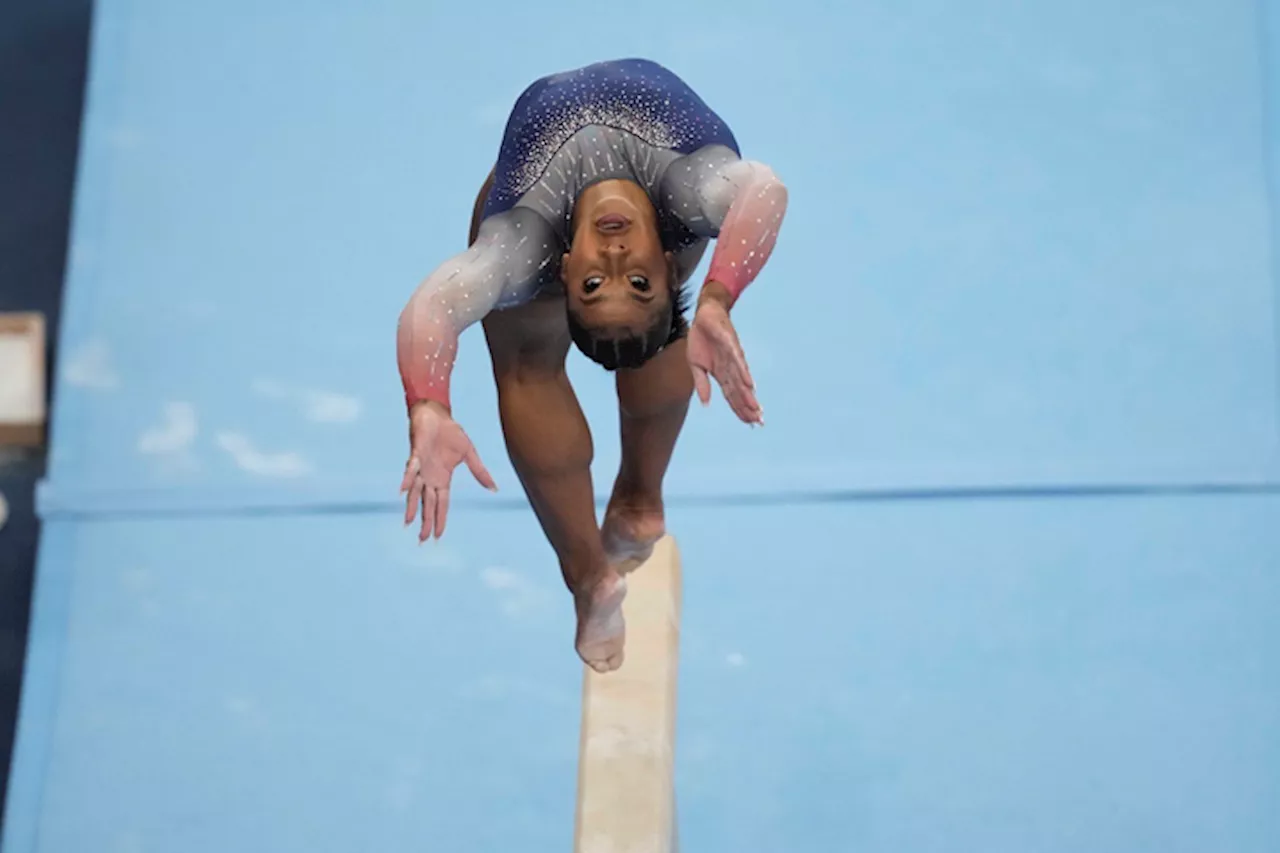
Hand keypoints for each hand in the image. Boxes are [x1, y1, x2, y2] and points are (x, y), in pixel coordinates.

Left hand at [400, 401, 496, 540]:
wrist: (437, 414)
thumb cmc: (450, 433)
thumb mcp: (469, 454)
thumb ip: (480, 472)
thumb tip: (494, 489)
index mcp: (443, 479)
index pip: (441, 505)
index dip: (440, 520)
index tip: (438, 537)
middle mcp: (430, 477)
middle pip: (428, 505)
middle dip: (426, 522)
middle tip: (422, 541)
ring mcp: (421, 468)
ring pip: (416, 493)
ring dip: (413, 508)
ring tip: (408, 524)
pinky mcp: (415, 454)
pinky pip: (411, 469)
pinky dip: (408, 479)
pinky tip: (403, 491)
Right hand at [686, 286, 762, 424]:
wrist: (705, 315)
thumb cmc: (702, 340)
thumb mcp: (695, 365)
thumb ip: (701, 384)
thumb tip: (706, 404)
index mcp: (722, 374)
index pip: (732, 396)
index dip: (740, 409)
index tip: (750, 424)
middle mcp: (731, 368)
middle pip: (740, 392)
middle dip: (748, 407)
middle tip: (759, 422)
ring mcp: (732, 357)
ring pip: (741, 379)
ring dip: (748, 395)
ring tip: (756, 409)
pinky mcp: (730, 344)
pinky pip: (737, 360)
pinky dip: (743, 373)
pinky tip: (749, 384)